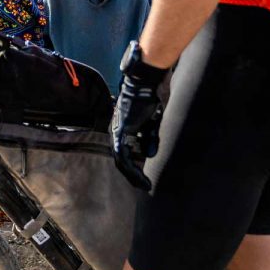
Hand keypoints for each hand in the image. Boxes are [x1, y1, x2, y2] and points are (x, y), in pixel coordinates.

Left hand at [111, 70, 163, 190]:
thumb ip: (150, 139)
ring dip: (132, 175)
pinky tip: (141, 178)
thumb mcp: (153, 123)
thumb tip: (149, 155)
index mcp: (124, 129)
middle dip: (133, 175)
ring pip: (121, 161)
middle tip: (144, 186)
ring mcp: (117, 132)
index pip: (125, 154)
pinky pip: (123, 156)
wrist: (146, 83)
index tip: (145, 179)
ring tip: (144, 185)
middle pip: (121, 160)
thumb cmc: (151, 98)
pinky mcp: (120, 132)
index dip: (134, 168)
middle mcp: (117, 132)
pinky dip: (132, 169)